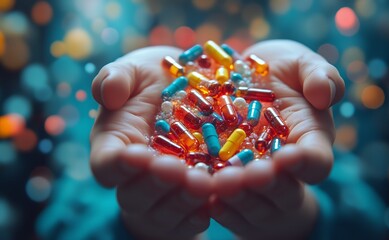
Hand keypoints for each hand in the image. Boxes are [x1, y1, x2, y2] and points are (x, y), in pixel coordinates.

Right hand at [90, 47, 212, 239]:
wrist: (193, 92)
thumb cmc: (156, 80)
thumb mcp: (136, 70)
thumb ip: (116, 77)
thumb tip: (108, 95)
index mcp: (114, 145)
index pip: (107, 164)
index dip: (119, 165)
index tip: (139, 154)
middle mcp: (134, 176)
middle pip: (134, 195)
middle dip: (156, 185)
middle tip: (177, 171)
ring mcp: (160, 193)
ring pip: (163, 211)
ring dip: (182, 200)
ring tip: (203, 184)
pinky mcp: (186, 204)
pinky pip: (188, 220)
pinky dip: (200, 214)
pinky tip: (215, 202)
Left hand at [210, 40, 344, 238]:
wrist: (239, 76)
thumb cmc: (278, 70)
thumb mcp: (300, 63)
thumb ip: (319, 75)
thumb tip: (323, 95)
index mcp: (309, 142)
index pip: (317, 162)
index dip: (305, 163)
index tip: (287, 156)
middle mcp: (284, 169)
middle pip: (284, 192)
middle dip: (267, 186)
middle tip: (248, 175)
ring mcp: (254, 179)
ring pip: (252, 202)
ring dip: (237, 196)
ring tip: (219, 182)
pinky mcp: (226, 181)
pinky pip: (223, 202)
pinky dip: (211, 199)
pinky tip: (198, 188)